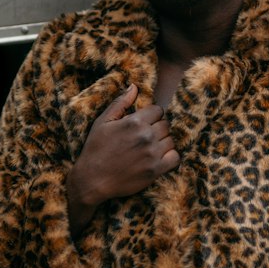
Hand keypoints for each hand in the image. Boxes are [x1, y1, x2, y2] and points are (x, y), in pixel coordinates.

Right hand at [67, 84, 179, 234]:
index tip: (144, 123)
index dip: (152, 116)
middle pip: (166, 125)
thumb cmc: (95, 149)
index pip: (158, 110)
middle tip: (146, 136)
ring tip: (150, 147)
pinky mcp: (156, 170)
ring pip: (171, 140)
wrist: (92, 180)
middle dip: (157, 128)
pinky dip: (170, 157)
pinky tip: (159, 158)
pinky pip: (175, 158)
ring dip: (163, 142)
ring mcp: (152, 154)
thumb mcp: (103, 122)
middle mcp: (146, 136)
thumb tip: (134, 87)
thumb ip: (120, 103)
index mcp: (135, 122)